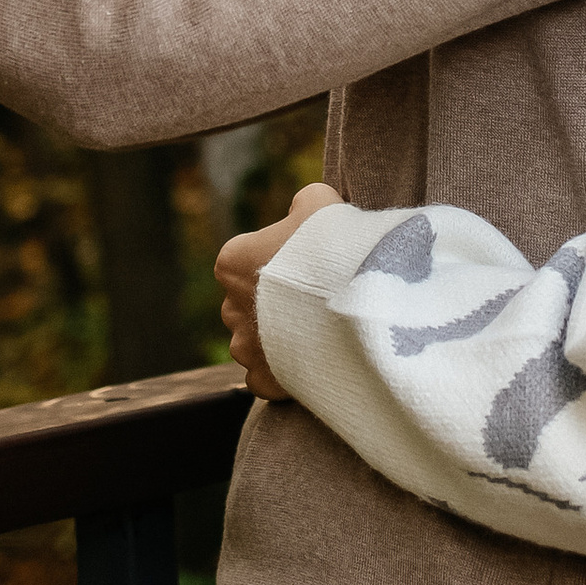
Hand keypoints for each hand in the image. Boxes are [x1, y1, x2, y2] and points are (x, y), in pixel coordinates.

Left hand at [215, 181, 344, 398]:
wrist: (356, 303)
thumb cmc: (335, 248)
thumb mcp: (321, 203)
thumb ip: (303, 203)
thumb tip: (301, 207)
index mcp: (233, 262)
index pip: (245, 259)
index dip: (279, 260)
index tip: (308, 264)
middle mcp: (229, 307)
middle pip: (248, 303)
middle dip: (274, 303)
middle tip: (316, 299)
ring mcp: (245, 348)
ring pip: (255, 343)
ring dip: (278, 339)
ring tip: (319, 331)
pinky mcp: (264, 380)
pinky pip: (267, 377)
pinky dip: (285, 372)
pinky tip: (313, 359)